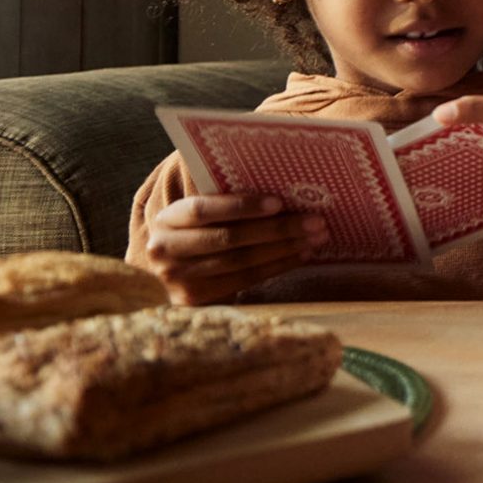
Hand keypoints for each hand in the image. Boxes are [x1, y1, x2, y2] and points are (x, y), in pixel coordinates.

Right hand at [135, 193, 326, 304]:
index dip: (241, 206)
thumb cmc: (197, 233)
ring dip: (285, 248)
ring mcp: (179, 278)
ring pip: (241, 261)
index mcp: (168, 219)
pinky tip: (301, 255)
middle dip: (277, 229)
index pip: (203, 209)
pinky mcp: (195, 299)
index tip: (278, 202)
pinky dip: (277, 266)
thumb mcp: (200, 215)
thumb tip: (281, 183)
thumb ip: (226, 201)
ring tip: (316, 237)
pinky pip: (245, 280)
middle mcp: (166, 249)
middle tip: (315, 221)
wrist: (169, 273)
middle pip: (228, 238)